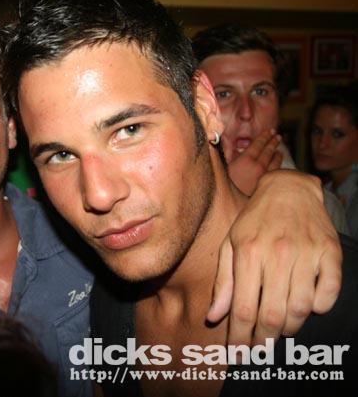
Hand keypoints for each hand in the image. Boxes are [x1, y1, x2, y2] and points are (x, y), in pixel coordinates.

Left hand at [207, 170, 341, 345]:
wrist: (288, 190)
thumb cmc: (253, 220)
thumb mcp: (230, 244)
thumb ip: (224, 282)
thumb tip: (214, 316)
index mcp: (248, 253)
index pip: (243, 308)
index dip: (240, 337)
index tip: (237, 353)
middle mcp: (277, 254)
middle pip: (273, 314)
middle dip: (264, 339)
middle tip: (259, 347)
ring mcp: (306, 253)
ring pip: (301, 308)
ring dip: (290, 328)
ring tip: (280, 330)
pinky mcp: (330, 252)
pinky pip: (329, 292)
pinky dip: (320, 306)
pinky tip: (307, 306)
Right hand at [226, 129, 282, 195]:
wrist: (229, 202)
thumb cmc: (225, 183)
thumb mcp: (226, 166)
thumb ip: (232, 155)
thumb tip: (237, 147)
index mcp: (245, 159)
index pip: (258, 144)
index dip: (264, 136)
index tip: (269, 131)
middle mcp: (257, 166)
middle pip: (268, 151)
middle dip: (273, 142)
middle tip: (277, 136)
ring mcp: (264, 176)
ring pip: (275, 161)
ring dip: (277, 153)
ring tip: (279, 149)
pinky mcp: (267, 185)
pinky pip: (275, 172)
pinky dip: (277, 165)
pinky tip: (278, 163)